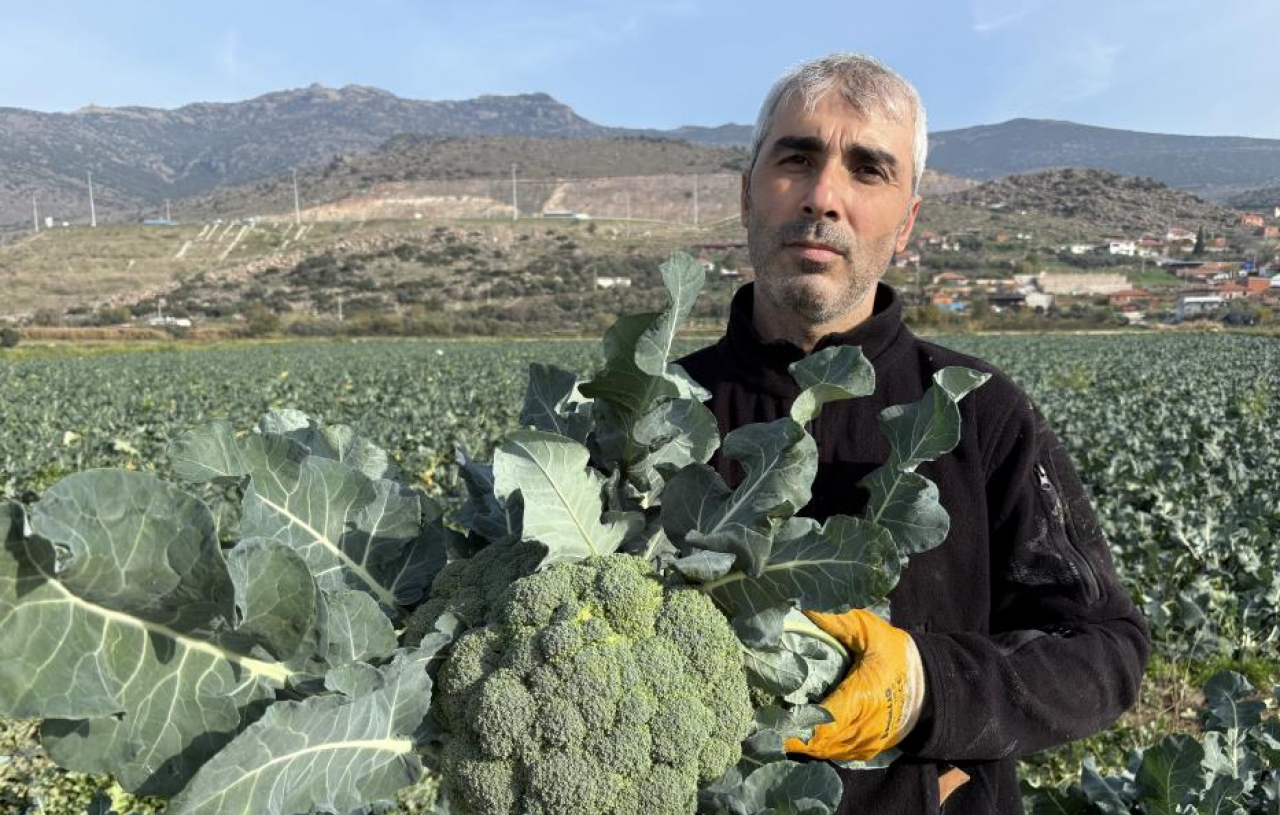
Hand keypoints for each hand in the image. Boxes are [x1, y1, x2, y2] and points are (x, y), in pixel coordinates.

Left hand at [784, 609, 924, 761]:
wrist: (932, 683)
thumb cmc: (898, 655)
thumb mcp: (869, 631)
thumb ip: (836, 622)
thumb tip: (803, 607)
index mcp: (861, 698)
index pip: (822, 722)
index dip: (795, 727)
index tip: (769, 721)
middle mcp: (863, 727)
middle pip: (819, 742)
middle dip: (791, 736)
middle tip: (763, 724)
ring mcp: (867, 742)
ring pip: (827, 752)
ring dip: (803, 744)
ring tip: (776, 730)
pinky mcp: (870, 748)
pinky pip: (839, 754)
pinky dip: (820, 747)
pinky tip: (802, 735)